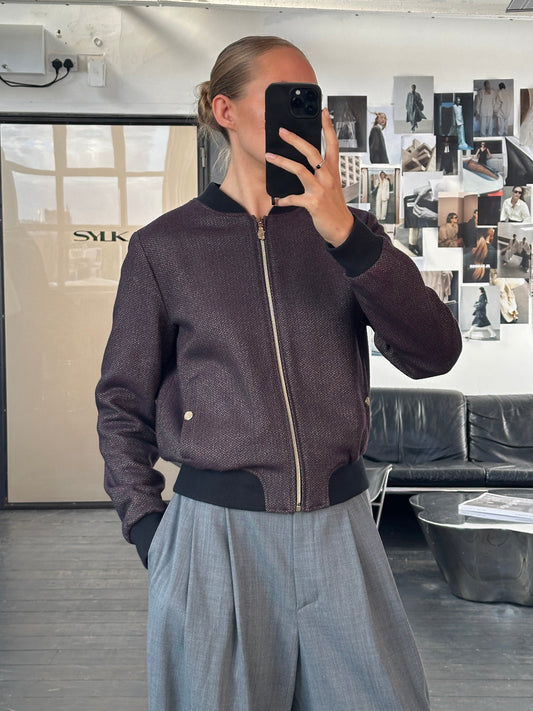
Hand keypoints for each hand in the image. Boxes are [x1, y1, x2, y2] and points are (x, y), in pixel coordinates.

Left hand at [265, 108, 353, 246]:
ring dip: (282, 162)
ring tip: (269, 156)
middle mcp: (328, 176)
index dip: (328, 127)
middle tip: (282, 131)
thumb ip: (321, 173)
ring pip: (299, 169)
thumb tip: (304, 163)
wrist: (342, 228)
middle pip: (311, 151)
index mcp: (333, 170)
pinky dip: (283, 199)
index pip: (332, 144)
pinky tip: (277, 200)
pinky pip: (293, 198)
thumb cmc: (334, 206)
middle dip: (295, 140)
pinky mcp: (313, 203)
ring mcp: (320, 189)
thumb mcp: (332, 185)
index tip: (323, 112)